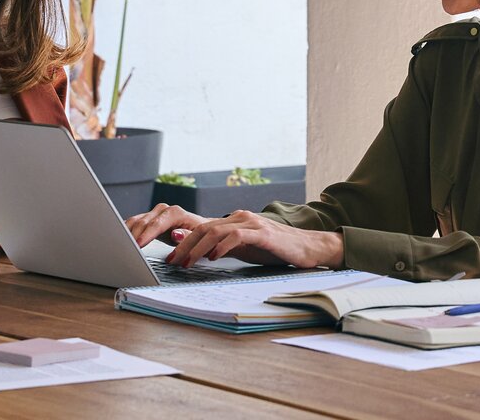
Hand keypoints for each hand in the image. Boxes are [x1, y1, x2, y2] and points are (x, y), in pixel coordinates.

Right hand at [124, 203, 206, 246]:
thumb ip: (187, 236)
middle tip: (124, 250)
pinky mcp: (147, 219)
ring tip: (120, 246)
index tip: (138, 245)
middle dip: (133, 236)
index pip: (156, 223)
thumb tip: (175, 234)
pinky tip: (120, 239)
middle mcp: (163, 210)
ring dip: (127, 233)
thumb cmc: (200, 235)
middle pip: (143, 222)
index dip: (146, 235)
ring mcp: (153, 214)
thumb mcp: (198, 238)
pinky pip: (133, 223)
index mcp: (175, 213)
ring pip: (135, 221)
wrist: (200, 230)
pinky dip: (126, 231)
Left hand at [166, 210, 343, 269]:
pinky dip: (222, 246)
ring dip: (197, 248)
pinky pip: (237, 235)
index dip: (183, 242)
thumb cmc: (276, 250)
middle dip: (183, 245)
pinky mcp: (263, 233)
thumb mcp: (245, 249)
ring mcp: (252, 223)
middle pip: (204, 228)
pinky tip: (214, 257)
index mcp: (233, 221)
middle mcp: (240, 217)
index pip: (201, 228)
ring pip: (216, 231)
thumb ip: (223, 248)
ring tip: (187, 262)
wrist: (309, 247)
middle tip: (170, 262)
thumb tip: (198, 253)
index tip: (170, 258)